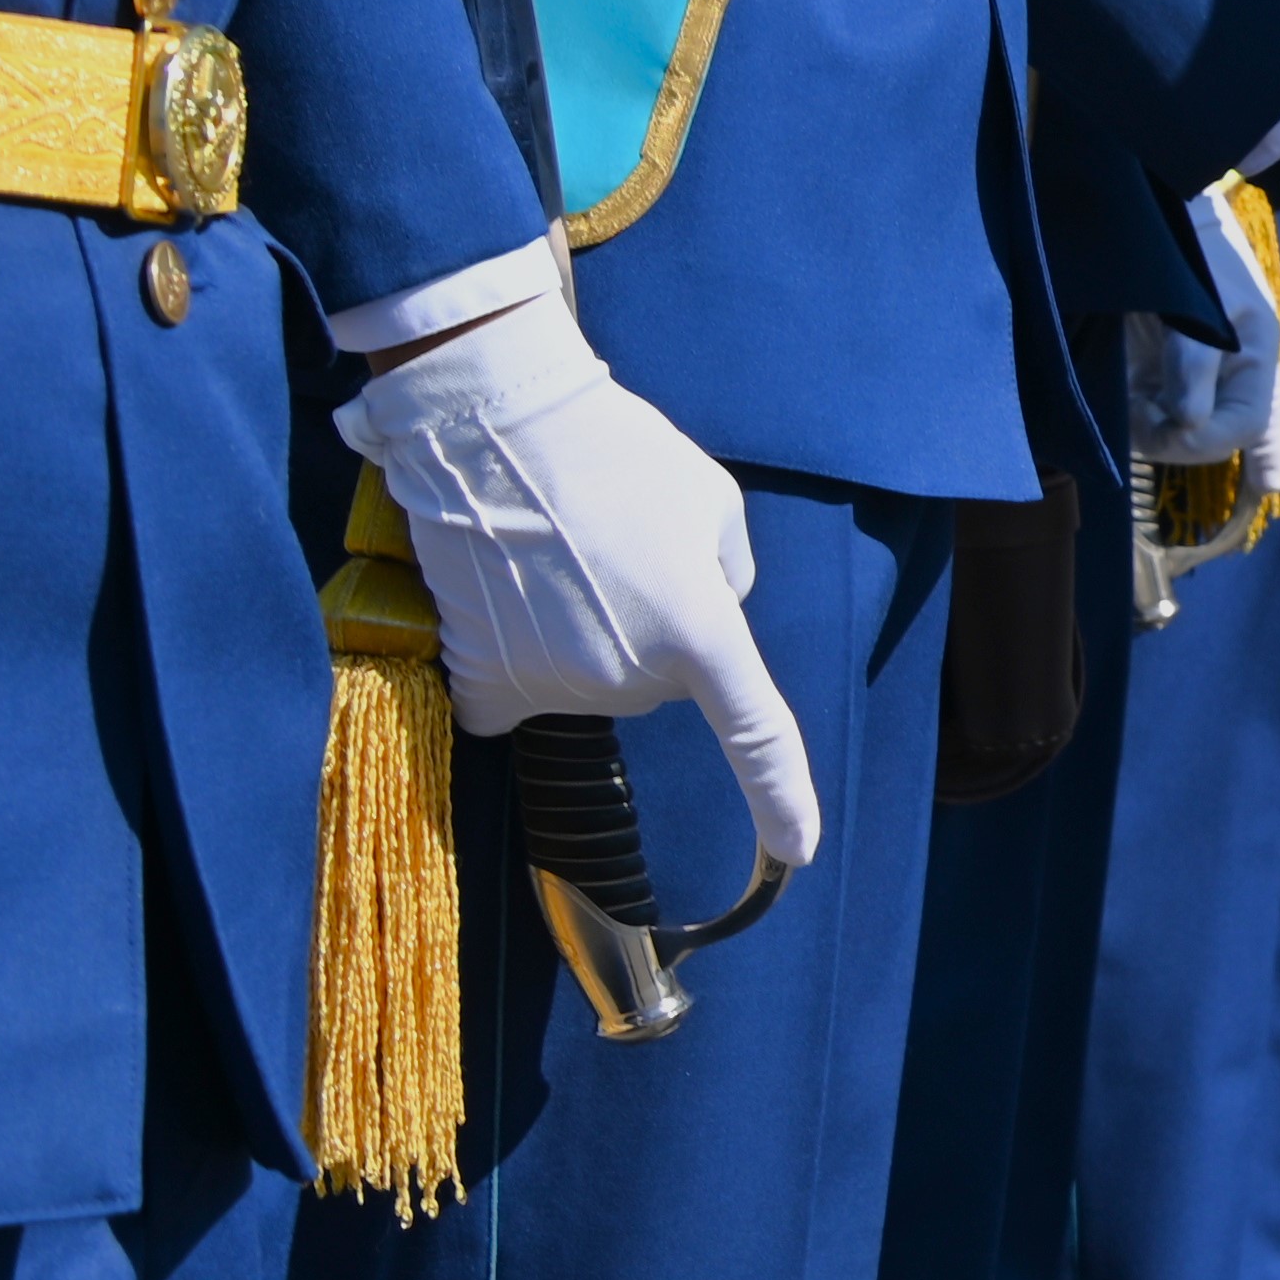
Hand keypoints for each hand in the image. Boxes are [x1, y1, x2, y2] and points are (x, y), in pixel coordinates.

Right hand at [336, 267, 822, 869]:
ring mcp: (549, 684)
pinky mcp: (482, 678)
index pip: (755, 732)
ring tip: (562, 552)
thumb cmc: (620, 455)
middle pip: (660, 679)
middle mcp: (627, 676)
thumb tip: (708, 620)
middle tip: (618, 551)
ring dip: (587, 633)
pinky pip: (514, 700)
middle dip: (654, 626)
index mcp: (700, 631)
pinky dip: (517, 663)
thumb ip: (727, 578)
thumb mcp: (715, 507)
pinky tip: (510, 605)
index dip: (781, 797)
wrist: (495, 428)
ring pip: (592, 683)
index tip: (797, 852)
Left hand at [1121, 184, 1279, 466]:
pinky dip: (1136, 422)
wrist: (1159, 218)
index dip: (1210, 439)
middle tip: (1141, 417)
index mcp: (1254, 357)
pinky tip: (1123, 405)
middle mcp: (1227, 377)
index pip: (1247, 425)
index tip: (1172, 430)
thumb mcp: (1200, 305)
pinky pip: (1151, 419)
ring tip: (1128, 401)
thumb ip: (1195, 363)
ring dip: (1150, 431)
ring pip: (1178, 433)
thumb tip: (1190, 423)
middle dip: (1176, 438)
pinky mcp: (1157, 376)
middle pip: (1213, 437)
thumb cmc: (1190, 256)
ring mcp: (1191, 380)